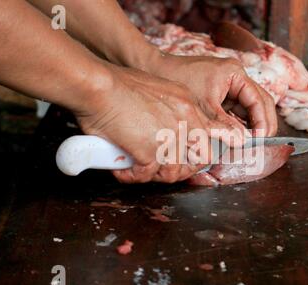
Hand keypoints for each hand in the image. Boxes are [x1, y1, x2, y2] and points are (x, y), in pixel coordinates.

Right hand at [74, 65, 238, 183]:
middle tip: (163, 169)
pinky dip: (132, 176)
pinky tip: (122, 169)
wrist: (99, 86)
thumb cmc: (118, 84)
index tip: (186, 158)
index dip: (197, 152)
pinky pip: (146, 175)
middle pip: (201, 159)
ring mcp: (170, 138)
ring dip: (155, 175)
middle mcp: (185, 121)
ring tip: (138, 169)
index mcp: (188, 105)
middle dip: (183, 169)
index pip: (208, 137)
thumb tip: (166, 131)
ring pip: (173, 172)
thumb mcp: (158, 91)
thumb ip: (170, 111)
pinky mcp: (151, 152)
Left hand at [150, 54, 277, 136]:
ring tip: (251, 144)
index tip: (260, 139)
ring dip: (252, 125)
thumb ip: (224, 125)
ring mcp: (230, 86)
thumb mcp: (203, 106)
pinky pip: (238, 111)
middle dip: (262, 123)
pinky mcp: (222, 94)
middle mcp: (237, 77)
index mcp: (235, 73)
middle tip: (260, 144)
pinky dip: (240, 124)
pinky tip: (239, 137)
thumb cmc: (177, 80)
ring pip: (251, 108)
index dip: (262, 121)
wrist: (156, 70)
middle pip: (261, 102)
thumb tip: (242, 142)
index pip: (259, 99)